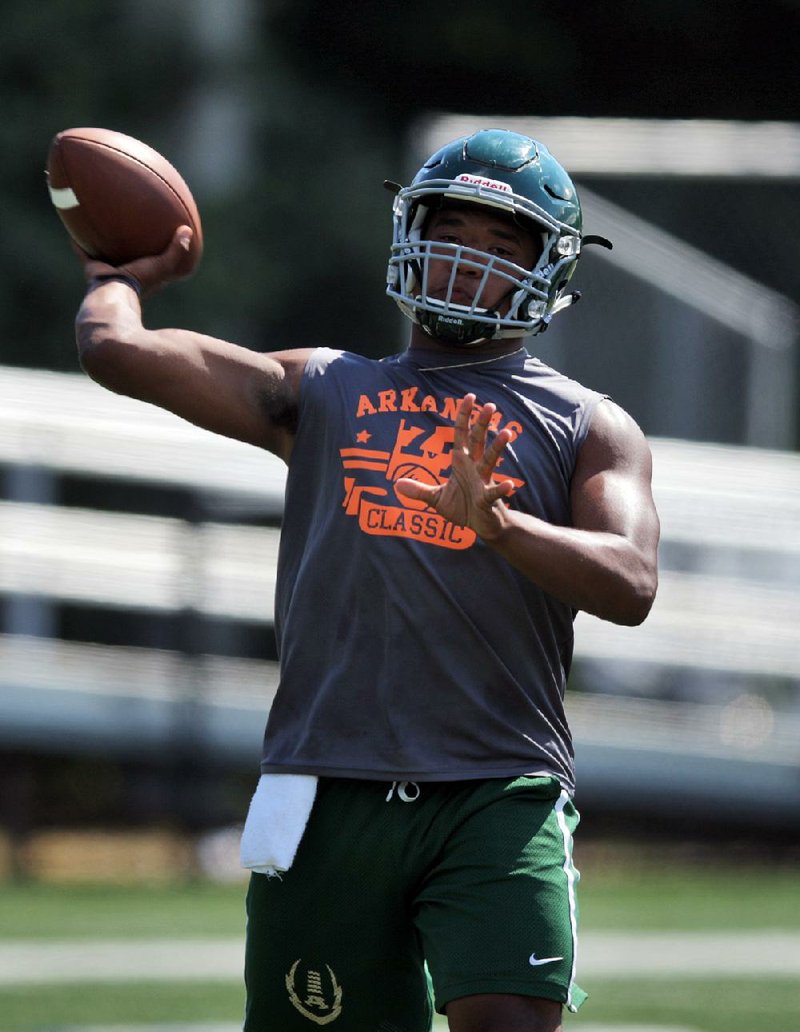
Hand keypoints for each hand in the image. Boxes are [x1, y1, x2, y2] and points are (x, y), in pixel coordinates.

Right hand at [76, 225, 194, 298]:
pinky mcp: (93, 269)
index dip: (159, 252)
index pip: (154, 262)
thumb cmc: (139, 282)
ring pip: (106, 253)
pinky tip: (74, 224)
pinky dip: (79, 241)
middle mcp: (126, 274)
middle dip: (130, 245)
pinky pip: (84, 251)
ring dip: (104, 242)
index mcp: (144, 276)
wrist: (111, 294)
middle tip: (131, 228)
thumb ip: (175, 251)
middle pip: (129, 256)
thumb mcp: (161, 266)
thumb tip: (187, 230)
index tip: (162, 239)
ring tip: (101, 224)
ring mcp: (109, 273)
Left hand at [394, 393, 514, 539]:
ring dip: (498, 447)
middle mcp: (474, 467)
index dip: (464, 416)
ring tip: (506, 433)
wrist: (481, 526)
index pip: (462, 434)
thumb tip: (396, 484)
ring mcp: (483, 482)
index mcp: (461, 462)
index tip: (469, 397)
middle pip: (478, 441)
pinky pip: (494, 492)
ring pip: (491, 460)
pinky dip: (501, 488)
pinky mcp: (488, 499)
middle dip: (482, 424)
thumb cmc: (462, 508)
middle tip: (490, 406)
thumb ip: (419, 490)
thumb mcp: (436, 498)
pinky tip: (509, 484)